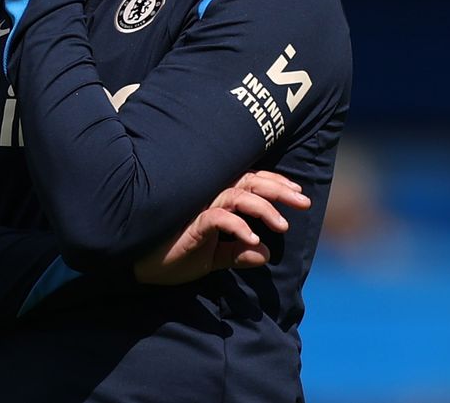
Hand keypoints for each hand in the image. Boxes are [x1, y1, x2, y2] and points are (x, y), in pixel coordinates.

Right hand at [132, 171, 310, 285]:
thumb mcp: (214, 258)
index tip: (299, 194)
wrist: (146, 267)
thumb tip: (267, 253)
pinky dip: (238, 226)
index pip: (251, 183)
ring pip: (237, 195)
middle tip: (304, 202)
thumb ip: (238, 253)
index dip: (276, 184)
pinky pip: (218, 218)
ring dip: (263, 208)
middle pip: (249, 182)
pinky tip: (253, 239)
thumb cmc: (178, 255)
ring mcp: (200, 208)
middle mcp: (210, 197)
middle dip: (279, 190)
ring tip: (283, 225)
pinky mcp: (191, 223)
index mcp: (218, 200)